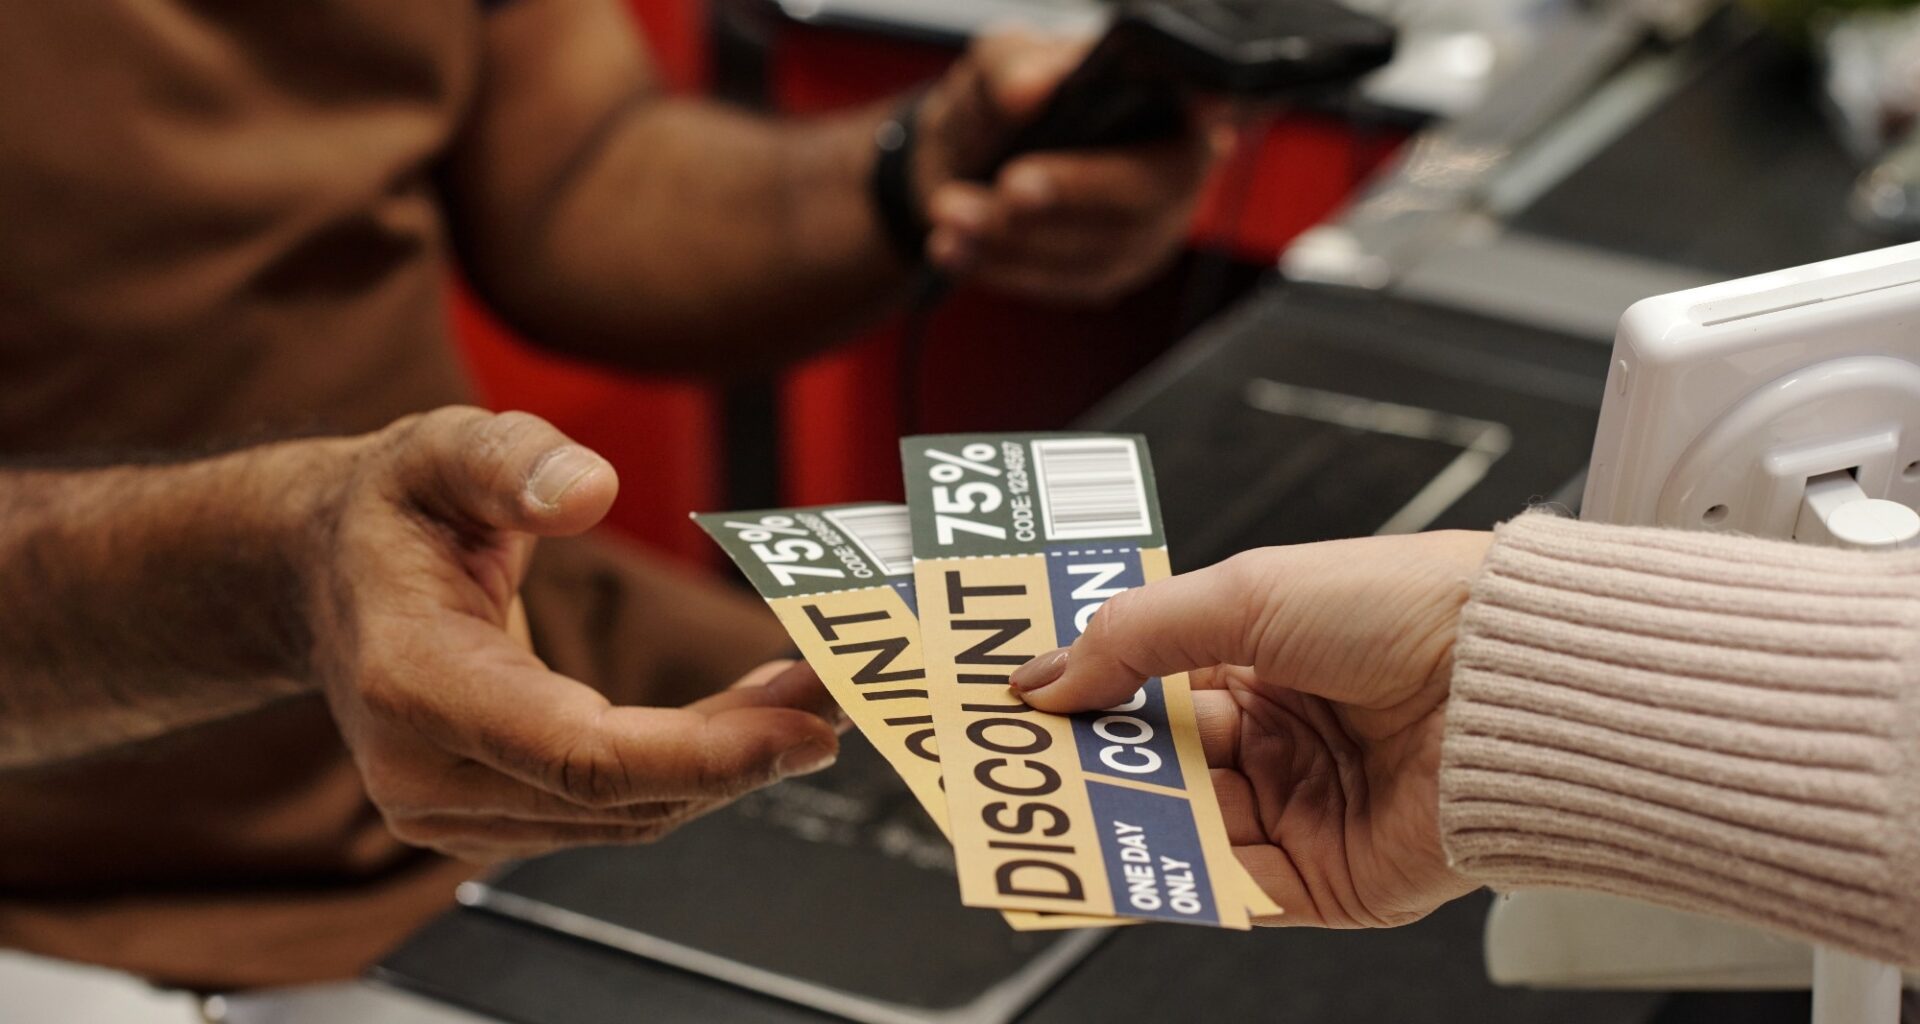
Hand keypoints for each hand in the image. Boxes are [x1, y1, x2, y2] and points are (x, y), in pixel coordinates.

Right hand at [307, 408, 842, 862]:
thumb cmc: (391, 510)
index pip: (579, 755)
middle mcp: (425, 773)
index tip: (807, 726)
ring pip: (629, 811)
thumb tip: (590, 489)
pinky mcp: (489, 818)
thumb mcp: (439, 449)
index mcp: (412, 684)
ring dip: (734, 760)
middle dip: (749, 747)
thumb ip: (508, 459)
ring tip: (817, 688)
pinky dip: (695, 765)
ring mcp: (453, 809)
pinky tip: (756, 714)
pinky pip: (615, 807)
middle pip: (621, 793)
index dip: (705, 753)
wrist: (323, 578)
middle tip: (849, 683)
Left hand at [914, 31, 1232, 303]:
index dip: (1216, 105)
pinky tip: (953, 247)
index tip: (1196, 106)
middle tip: (1007, 186)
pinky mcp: (1107, 275)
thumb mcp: (1001, 61)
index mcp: (1171, 97)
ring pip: (1095, 251)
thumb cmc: (1007, 100)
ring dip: (1015, 239)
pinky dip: (1000, 266)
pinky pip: (1060, 284)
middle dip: (1069, 196)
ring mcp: (1148, 231)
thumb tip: (1030, 90)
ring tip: (950, 213)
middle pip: (1145, 196)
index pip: (1215, 100)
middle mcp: (1176, 168)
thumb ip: (1012, 65)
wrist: (967, 159)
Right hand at [1013, 532, 1492, 926]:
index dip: (1088, 693)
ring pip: (1183, 826)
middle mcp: (1283, 734)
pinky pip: (1232, 887)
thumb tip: (1049, 670)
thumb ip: (1136, 636)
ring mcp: (1301, 808)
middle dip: (1092, 763)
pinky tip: (1137, 855)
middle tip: (1025, 763)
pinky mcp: (1325, 879)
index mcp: (1267, 657)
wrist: (1515, 686)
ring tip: (1069, 807)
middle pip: (1157, 762)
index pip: (1151, 683)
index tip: (1024, 702)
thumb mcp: (1248, 594)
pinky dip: (1178, 875)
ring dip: (1125, 819)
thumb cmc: (1413, 612)